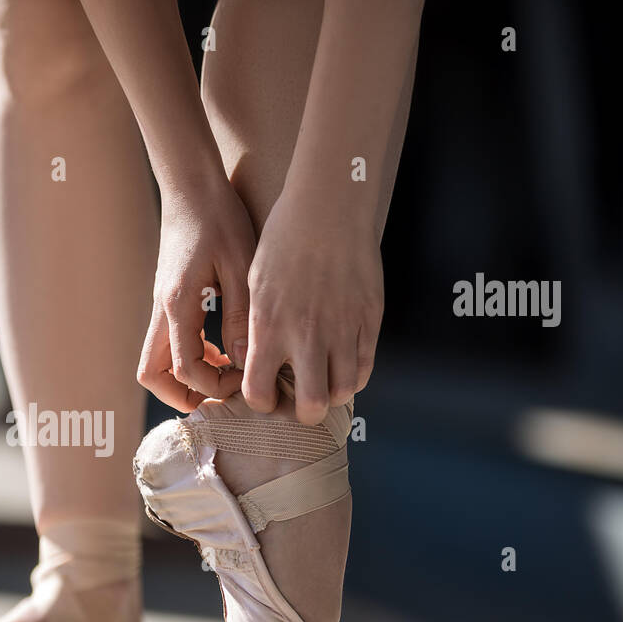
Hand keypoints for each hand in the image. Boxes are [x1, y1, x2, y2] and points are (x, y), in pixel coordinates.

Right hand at [136, 179, 254, 412]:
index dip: (214, 386)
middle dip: (183, 396)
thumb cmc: (219, 219)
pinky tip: (222, 349)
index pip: (185, 368)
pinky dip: (191, 358)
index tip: (245, 379)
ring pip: (156, 363)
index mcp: (178, 305)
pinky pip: (168, 344)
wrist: (192, 187)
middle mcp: (162, 310)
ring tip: (226, 373)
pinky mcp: (167, 301)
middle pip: (151, 375)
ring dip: (186, 378)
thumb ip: (241, 316)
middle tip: (222, 395)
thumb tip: (244, 362)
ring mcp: (160, 307)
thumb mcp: (240, 266)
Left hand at [241, 191, 383, 422]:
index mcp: (268, 328)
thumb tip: (253, 362)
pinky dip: (352, 374)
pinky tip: (341, 363)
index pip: (259, 394)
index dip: (261, 401)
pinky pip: (364, 367)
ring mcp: (342, 329)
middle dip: (302, 413)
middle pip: (310, 407)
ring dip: (330, 394)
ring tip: (322, 379)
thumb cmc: (283, 241)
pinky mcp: (369, 319)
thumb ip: (256, 328)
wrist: (327, 208)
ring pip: (342, 393)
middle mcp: (306, 336)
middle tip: (298, 400)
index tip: (264, 393)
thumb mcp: (254, 285)